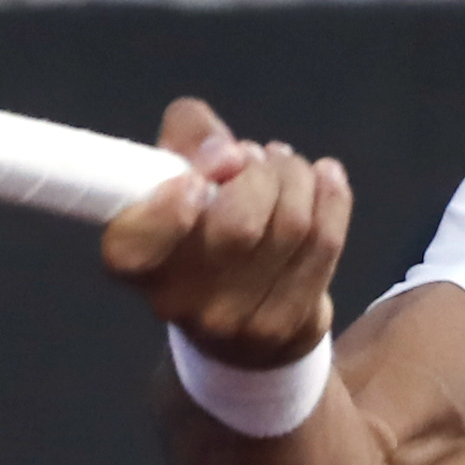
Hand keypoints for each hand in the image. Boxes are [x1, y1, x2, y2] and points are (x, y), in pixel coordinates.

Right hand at [100, 98, 351, 369]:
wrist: (238, 320)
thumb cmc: (200, 223)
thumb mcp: (179, 169)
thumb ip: (188, 137)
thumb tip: (224, 152)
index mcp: (137, 259)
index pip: (133, 247)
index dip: (168, 211)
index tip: (201, 179)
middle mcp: (175, 300)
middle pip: (239, 226)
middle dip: (263, 171)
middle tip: (259, 159)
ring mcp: (232, 321)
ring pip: (290, 227)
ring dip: (297, 178)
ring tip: (289, 169)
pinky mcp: (284, 327)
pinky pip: (324, 244)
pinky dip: (331, 199)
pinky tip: (325, 182)